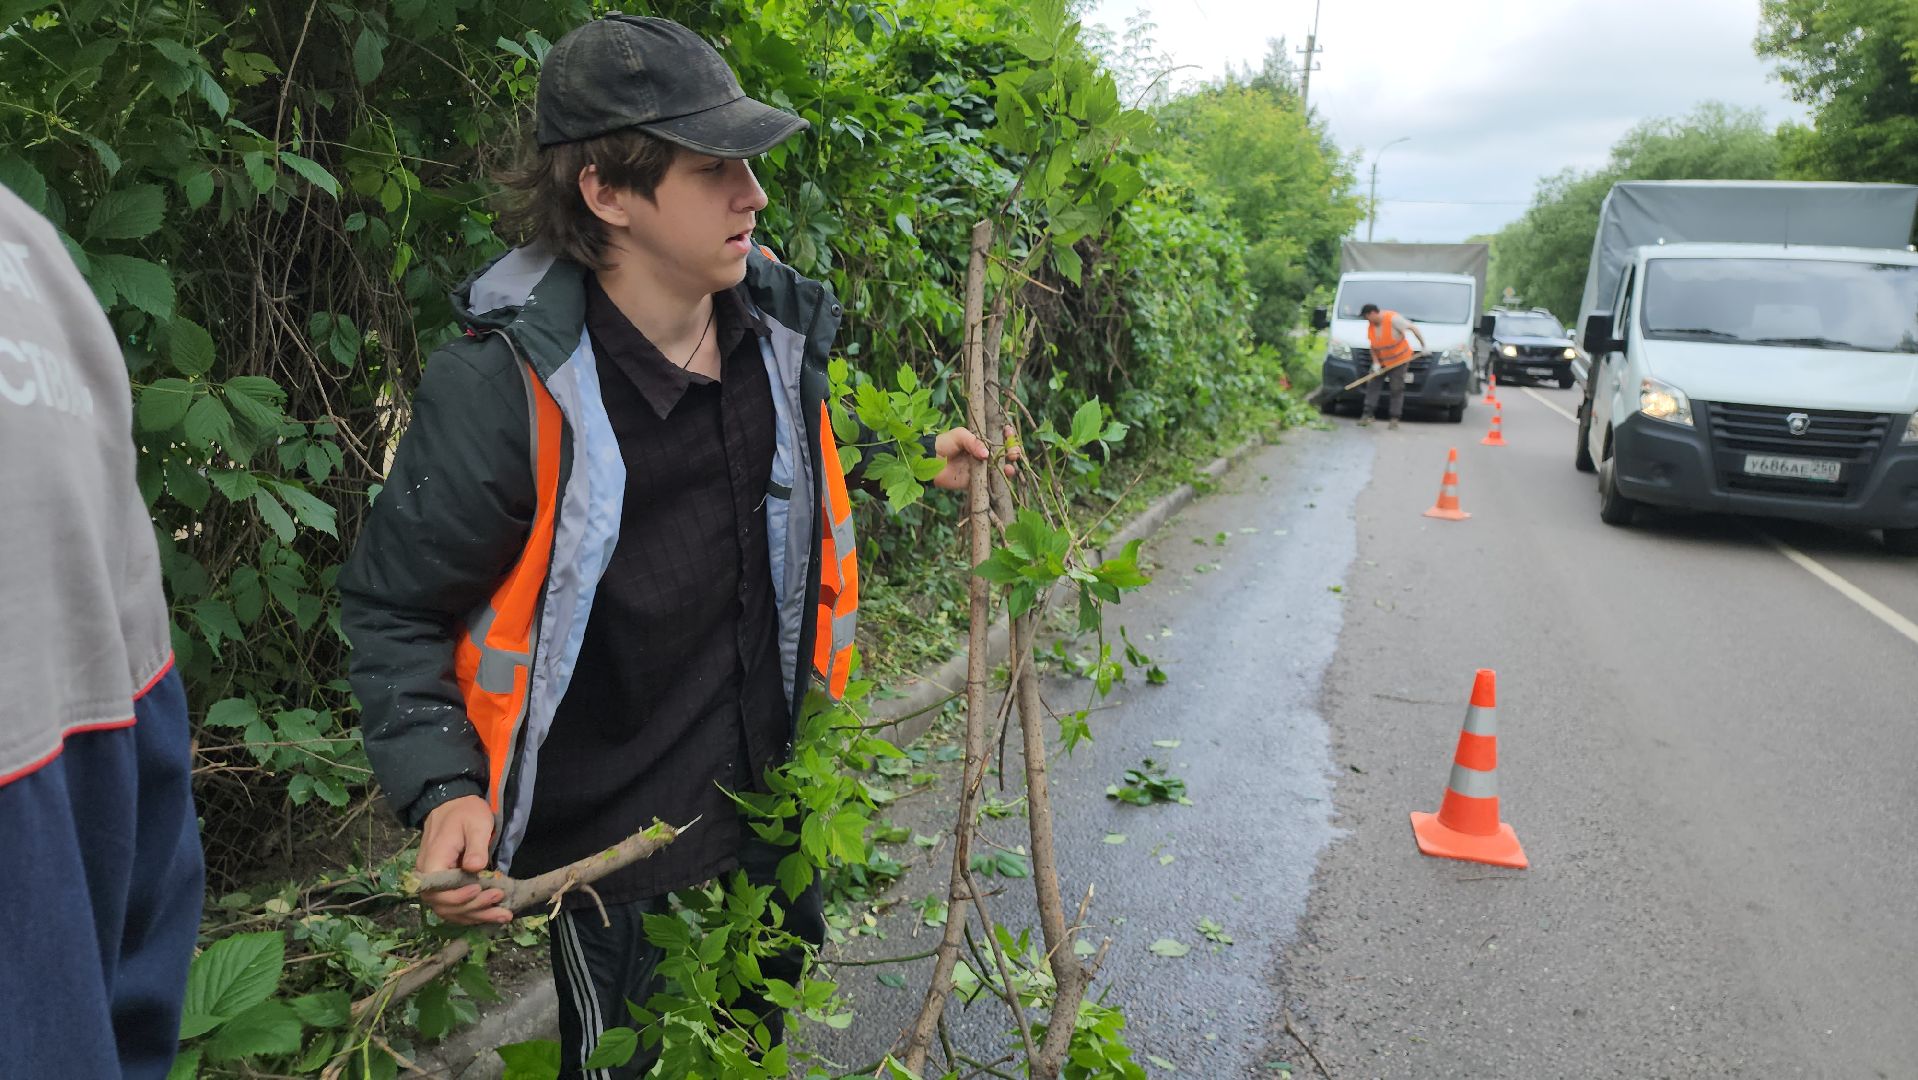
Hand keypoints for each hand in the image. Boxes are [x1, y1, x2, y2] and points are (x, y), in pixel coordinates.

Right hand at [418, 795, 512, 925]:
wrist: (454, 805)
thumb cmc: (465, 812)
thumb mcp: (475, 823)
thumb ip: (476, 846)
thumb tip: (475, 868)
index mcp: (432, 862)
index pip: (438, 891)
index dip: (459, 897)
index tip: (481, 888)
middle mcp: (428, 878)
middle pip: (445, 905)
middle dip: (474, 907)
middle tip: (499, 898)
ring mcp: (435, 884)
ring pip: (451, 910)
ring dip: (477, 915)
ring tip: (504, 915)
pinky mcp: (445, 887)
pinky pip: (455, 907)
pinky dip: (473, 913)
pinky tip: (493, 914)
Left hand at [930, 424, 1020, 490]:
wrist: (928, 461)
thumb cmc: (943, 444)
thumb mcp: (959, 435)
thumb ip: (974, 442)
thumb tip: (987, 455)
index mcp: (981, 440)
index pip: (999, 436)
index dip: (1007, 434)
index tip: (1009, 432)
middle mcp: (984, 454)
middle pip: (1004, 453)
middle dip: (1012, 451)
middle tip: (1014, 451)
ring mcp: (981, 468)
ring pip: (1001, 467)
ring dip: (1010, 466)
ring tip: (1011, 466)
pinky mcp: (976, 481)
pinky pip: (991, 481)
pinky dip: (1000, 479)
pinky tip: (1005, 475)